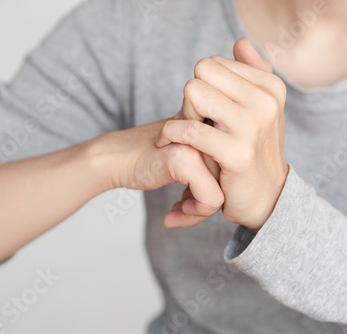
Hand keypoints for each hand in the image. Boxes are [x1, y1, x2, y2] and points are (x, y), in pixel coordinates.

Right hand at [90, 117, 223, 226]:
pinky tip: (172, 214)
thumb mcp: (185, 160)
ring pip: (223, 191)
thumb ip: (209, 168)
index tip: (193, 200)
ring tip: (177, 211)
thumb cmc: (146, 160)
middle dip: (206, 203)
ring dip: (199, 211)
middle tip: (182, 210)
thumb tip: (231, 198)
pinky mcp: (185, 160)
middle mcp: (208, 132)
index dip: (217, 188)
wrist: (113, 157)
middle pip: (229, 180)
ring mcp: (197, 144)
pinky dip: (194, 213)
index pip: (233, 166)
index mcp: (212, 128)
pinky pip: (210, 200)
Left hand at [157, 38, 288, 232]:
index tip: (204, 111)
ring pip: (194, 92)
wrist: (266, 197)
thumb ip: (252, 72)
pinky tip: (172, 145)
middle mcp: (266, 101)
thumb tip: (240, 42)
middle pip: (201, 72)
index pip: (213, 64)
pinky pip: (189, 129)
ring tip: (187, 134)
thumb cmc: (255, 150)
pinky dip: (171, 135)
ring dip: (182, 114)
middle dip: (190, 98)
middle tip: (193, 122)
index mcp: (270, 87)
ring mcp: (253, 127)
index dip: (201, 86)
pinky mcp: (237, 154)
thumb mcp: (261, 109)